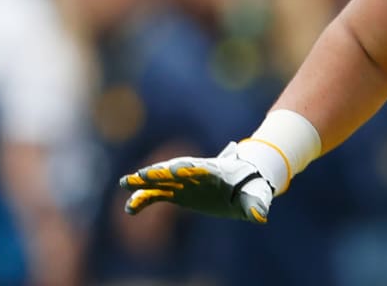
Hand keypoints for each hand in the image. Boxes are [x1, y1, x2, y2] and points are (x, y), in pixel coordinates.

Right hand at [119, 142, 272, 222]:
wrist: (243, 183)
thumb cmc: (251, 187)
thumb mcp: (256, 195)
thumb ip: (257, 204)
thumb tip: (261, 217)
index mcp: (215, 171)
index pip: (200, 169)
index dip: (188, 170)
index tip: (175, 170)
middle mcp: (196, 174)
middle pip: (176, 170)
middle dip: (160, 172)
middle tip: (141, 175)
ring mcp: (184, 182)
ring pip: (162, 180)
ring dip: (145, 182)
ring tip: (125, 183)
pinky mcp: (178, 192)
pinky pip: (157, 195)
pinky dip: (144, 199)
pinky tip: (130, 209)